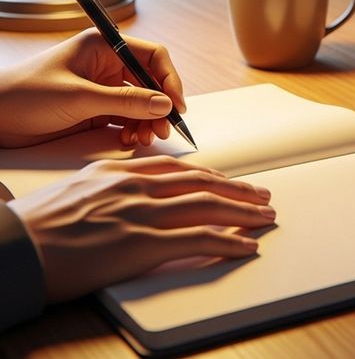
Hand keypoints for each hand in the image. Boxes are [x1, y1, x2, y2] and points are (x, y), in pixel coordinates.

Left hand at [0, 29, 187, 147]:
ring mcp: (102, 88)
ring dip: (148, 121)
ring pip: (141, 103)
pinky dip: (133, 128)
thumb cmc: (25, 95)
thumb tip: (165, 105)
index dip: (169, 80)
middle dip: (159, 106)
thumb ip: (125, 102)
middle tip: (162, 129)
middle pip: (151, 82)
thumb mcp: (79, 97)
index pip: (152, 56)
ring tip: (144, 138)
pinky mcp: (96, 109)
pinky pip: (127, 117)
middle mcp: (106, 64)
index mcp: (103, 47)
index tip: (176, 105)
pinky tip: (129, 139)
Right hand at [7, 156, 273, 302]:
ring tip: (266, 217)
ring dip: (245, 213)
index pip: (178, 169)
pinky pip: (199, 240)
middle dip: (238, 190)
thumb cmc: (31, 228)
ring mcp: (139, 214)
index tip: (230, 182)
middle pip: (201, 183)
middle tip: (262, 196)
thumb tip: (123, 196)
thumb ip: (104, 189)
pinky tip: (248, 247)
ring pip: (209, 206)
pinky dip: (231, 242)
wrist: (10, 248)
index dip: (211, 176)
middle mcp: (133, 187)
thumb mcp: (72, 193)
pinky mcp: (141, 244)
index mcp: (116, 172)